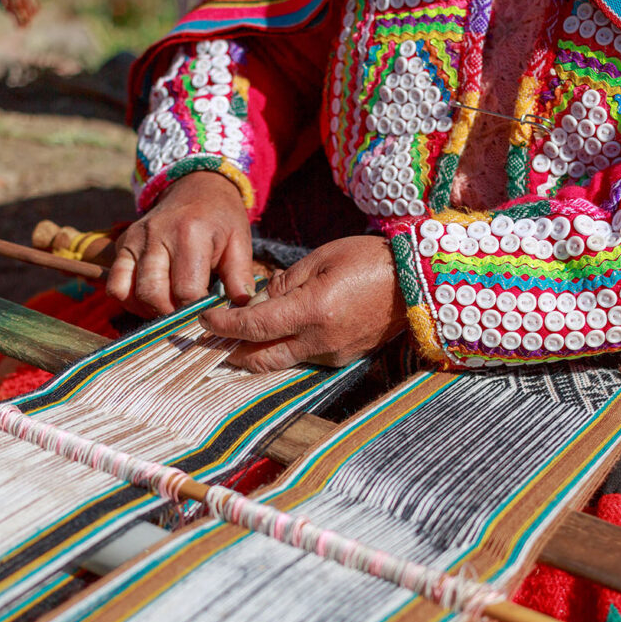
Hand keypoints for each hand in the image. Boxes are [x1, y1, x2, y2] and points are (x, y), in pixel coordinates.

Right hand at [108, 172, 254, 316]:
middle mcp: (157, 235)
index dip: (197, 310)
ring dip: (148, 310)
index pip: (186, 290)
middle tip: (187, 315)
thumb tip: (242, 307)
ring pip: (129, 292)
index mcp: (189, 234)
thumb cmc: (220, 218)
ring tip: (169, 308)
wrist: (196, 187)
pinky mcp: (122, 244)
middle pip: (153, 294)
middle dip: (171, 314)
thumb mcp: (239, 241)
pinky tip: (150, 299)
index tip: (207, 313)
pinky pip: (115, 284)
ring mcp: (135, 239)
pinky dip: (128, 299)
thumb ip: (240, 275)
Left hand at [199, 235, 407, 371]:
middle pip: (261, 358)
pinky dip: (282, 350)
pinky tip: (274, 337)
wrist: (417, 282)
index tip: (204, 320)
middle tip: (209, 342)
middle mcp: (320, 341)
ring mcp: (333, 355)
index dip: (224, 326)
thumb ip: (283, 284)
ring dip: (255, 353)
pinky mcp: (343, 359)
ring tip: (235, 340)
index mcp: (312, 311)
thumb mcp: (320, 259)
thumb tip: (254, 303)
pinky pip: (303, 359)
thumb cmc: (368, 260)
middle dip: (231, 352)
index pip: (254, 327)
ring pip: (281, 362)